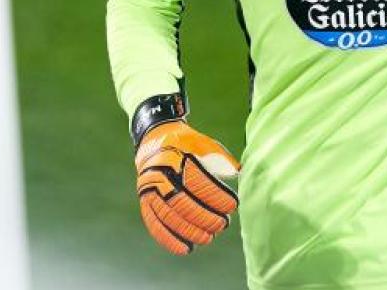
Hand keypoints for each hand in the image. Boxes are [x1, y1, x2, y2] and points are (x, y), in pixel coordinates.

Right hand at [134, 120, 239, 253]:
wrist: (154, 138)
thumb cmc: (186, 142)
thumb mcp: (203, 143)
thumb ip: (221, 158)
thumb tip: (241, 172)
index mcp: (176, 157)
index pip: (198, 182)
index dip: (216, 196)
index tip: (233, 206)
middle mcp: (160, 174)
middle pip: (182, 203)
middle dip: (204, 217)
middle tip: (223, 224)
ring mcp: (149, 188)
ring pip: (169, 216)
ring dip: (189, 231)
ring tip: (207, 238)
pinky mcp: (145, 200)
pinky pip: (154, 223)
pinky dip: (168, 239)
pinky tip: (184, 248)